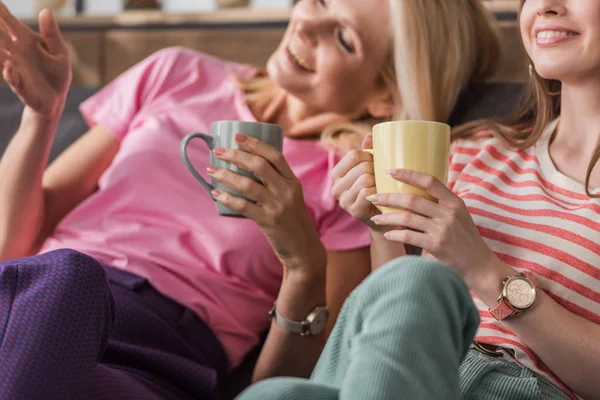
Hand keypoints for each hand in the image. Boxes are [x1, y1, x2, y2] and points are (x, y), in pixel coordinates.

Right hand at [0, 5, 70, 115]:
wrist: (56, 99)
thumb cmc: (56, 73)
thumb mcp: (60, 51)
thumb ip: (52, 34)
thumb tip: (46, 11)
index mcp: (26, 40)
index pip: (9, 22)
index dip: (0, 11)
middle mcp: (16, 52)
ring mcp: (16, 68)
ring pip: (0, 55)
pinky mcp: (21, 85)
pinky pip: (13, 79)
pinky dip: (10, 73)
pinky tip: (8, 66)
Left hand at [208, 134, 325, 273]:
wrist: (303, 249)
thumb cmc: (293, 221)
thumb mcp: (291, 197)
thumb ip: (276, 183)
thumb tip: (247, 168)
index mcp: (293, 181)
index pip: (275, 155)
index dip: (255, 144)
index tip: (238, 137)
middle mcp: (287, 190)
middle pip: (259, 165)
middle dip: (236, 155)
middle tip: (218, 151)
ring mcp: (278, 206)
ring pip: (248, 184)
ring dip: (226, 175)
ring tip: (211, 170)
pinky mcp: (268, 221)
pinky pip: (243, 206)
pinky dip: (227, 198)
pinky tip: (216, 193)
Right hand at [331, 134, 381, 229]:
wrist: (384, 217)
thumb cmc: (378, 188)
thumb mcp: (372, 168)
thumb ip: (370, 151)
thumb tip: (371, 135)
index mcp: (337, 173)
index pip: (353, 155)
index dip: (369, 156)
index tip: (376, 163)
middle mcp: (336, 187)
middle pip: (361, 166)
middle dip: (376, 170)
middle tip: (381, 177)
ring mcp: (343, 200)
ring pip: (365, 179)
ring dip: (378, 182)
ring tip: (381, 187)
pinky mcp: (353, 210)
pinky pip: (367, 193)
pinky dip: (377, 192)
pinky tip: (380, 196)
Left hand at [367, 169, 496, 284]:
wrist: (480, 266)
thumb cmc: (466, 240)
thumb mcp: (459, 216)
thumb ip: (441, 204)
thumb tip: (415, 192)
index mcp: (455, 202)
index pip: (430, 181)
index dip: (408, 174)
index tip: (390, 171)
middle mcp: (449, 213)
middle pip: (412, 200)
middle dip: (388, 197)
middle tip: (372, 196)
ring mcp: (442, 229)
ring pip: (407, 218)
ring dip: (387, 217)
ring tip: (375, 218)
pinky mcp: (436, 245)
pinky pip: (409, 236)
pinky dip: (395, 234)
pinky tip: (387, 234)